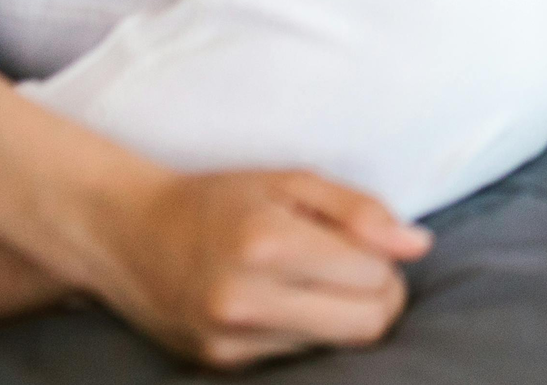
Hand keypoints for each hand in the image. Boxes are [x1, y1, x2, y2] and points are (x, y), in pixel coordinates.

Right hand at [80, 168, 428, 368]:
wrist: (128, 235)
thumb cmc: (220, 200)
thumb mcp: (293, 182)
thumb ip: (360, 212)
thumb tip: (418, 246)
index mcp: (267, 244)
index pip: (375, 278)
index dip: (386, 260)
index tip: (368, 243)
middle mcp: (244, 300)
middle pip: (366, 325)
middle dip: (381, 296)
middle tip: (359, 267)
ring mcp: (229, 340)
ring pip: (337, 345)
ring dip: (343, 314)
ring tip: (313, 279)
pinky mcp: (220, 364)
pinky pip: (300, 356)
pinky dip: (308, 330)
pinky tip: (283, 300)